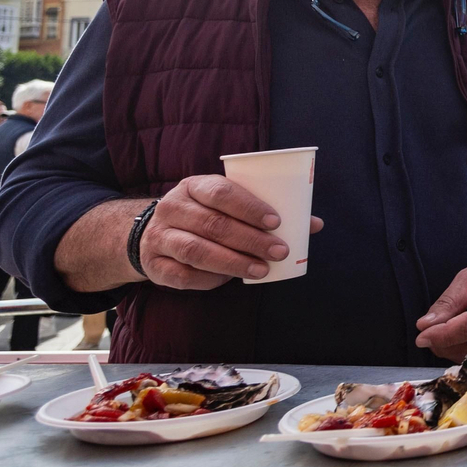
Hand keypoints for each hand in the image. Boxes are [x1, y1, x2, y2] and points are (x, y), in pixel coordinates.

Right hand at [138, 175, 323, 288]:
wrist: (152, 233)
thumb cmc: (204, 215)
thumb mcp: (227, 204)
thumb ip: (265, 212)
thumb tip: (315, 224)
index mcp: (193, 186)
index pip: (220, 192)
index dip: (249, 207)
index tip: (277, 222)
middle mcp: (171, 208)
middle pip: (213, 224)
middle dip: (250, 239)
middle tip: (280, 251)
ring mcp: (159, 237)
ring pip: (196, 251)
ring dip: (233, 262)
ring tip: (262, 269)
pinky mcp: (154, 266)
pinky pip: (184, 275)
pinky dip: (210, 279)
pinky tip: (230, 280)